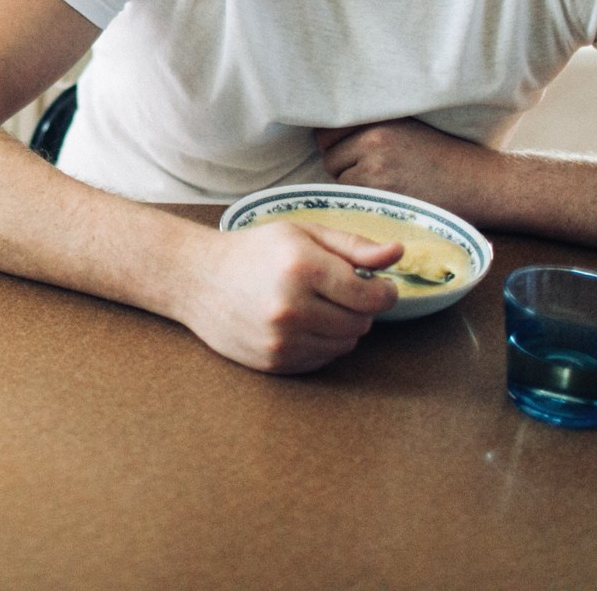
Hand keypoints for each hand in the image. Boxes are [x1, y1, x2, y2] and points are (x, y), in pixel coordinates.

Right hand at [176, 220, 401, 372]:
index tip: (379, 285)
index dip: (383, 291)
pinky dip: (320, 343)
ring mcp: (281, 340)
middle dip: (359, 307)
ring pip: (344, 345)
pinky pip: (321, 359)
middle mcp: (292, 307)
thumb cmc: (254, 251)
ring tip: (315, 305)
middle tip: (337, 291)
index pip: (372, 296)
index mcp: (302, 268)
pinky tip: (299, 323)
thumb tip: (398, 254)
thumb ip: (354, 246)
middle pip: (361, 323)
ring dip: (340, 327)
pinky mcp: (274, 362)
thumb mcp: (303, 234)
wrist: (198, 279)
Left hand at [317, 118, 493, 209]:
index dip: (335, 143)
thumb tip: (331, 133)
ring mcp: (376, 168)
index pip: (329, 130)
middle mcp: (374, 139)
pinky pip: (353, 199)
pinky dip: (363, 202)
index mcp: (380, 119)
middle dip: (343, 166)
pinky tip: (388, 198)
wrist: (479, 183)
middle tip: (372, 173)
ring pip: (340, 180)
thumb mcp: (408, 129)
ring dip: (353, 186)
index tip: (348, 151)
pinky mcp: (382, 193)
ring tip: (385, 186)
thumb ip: (373, 128)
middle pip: (330, 157)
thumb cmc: (445, 158)